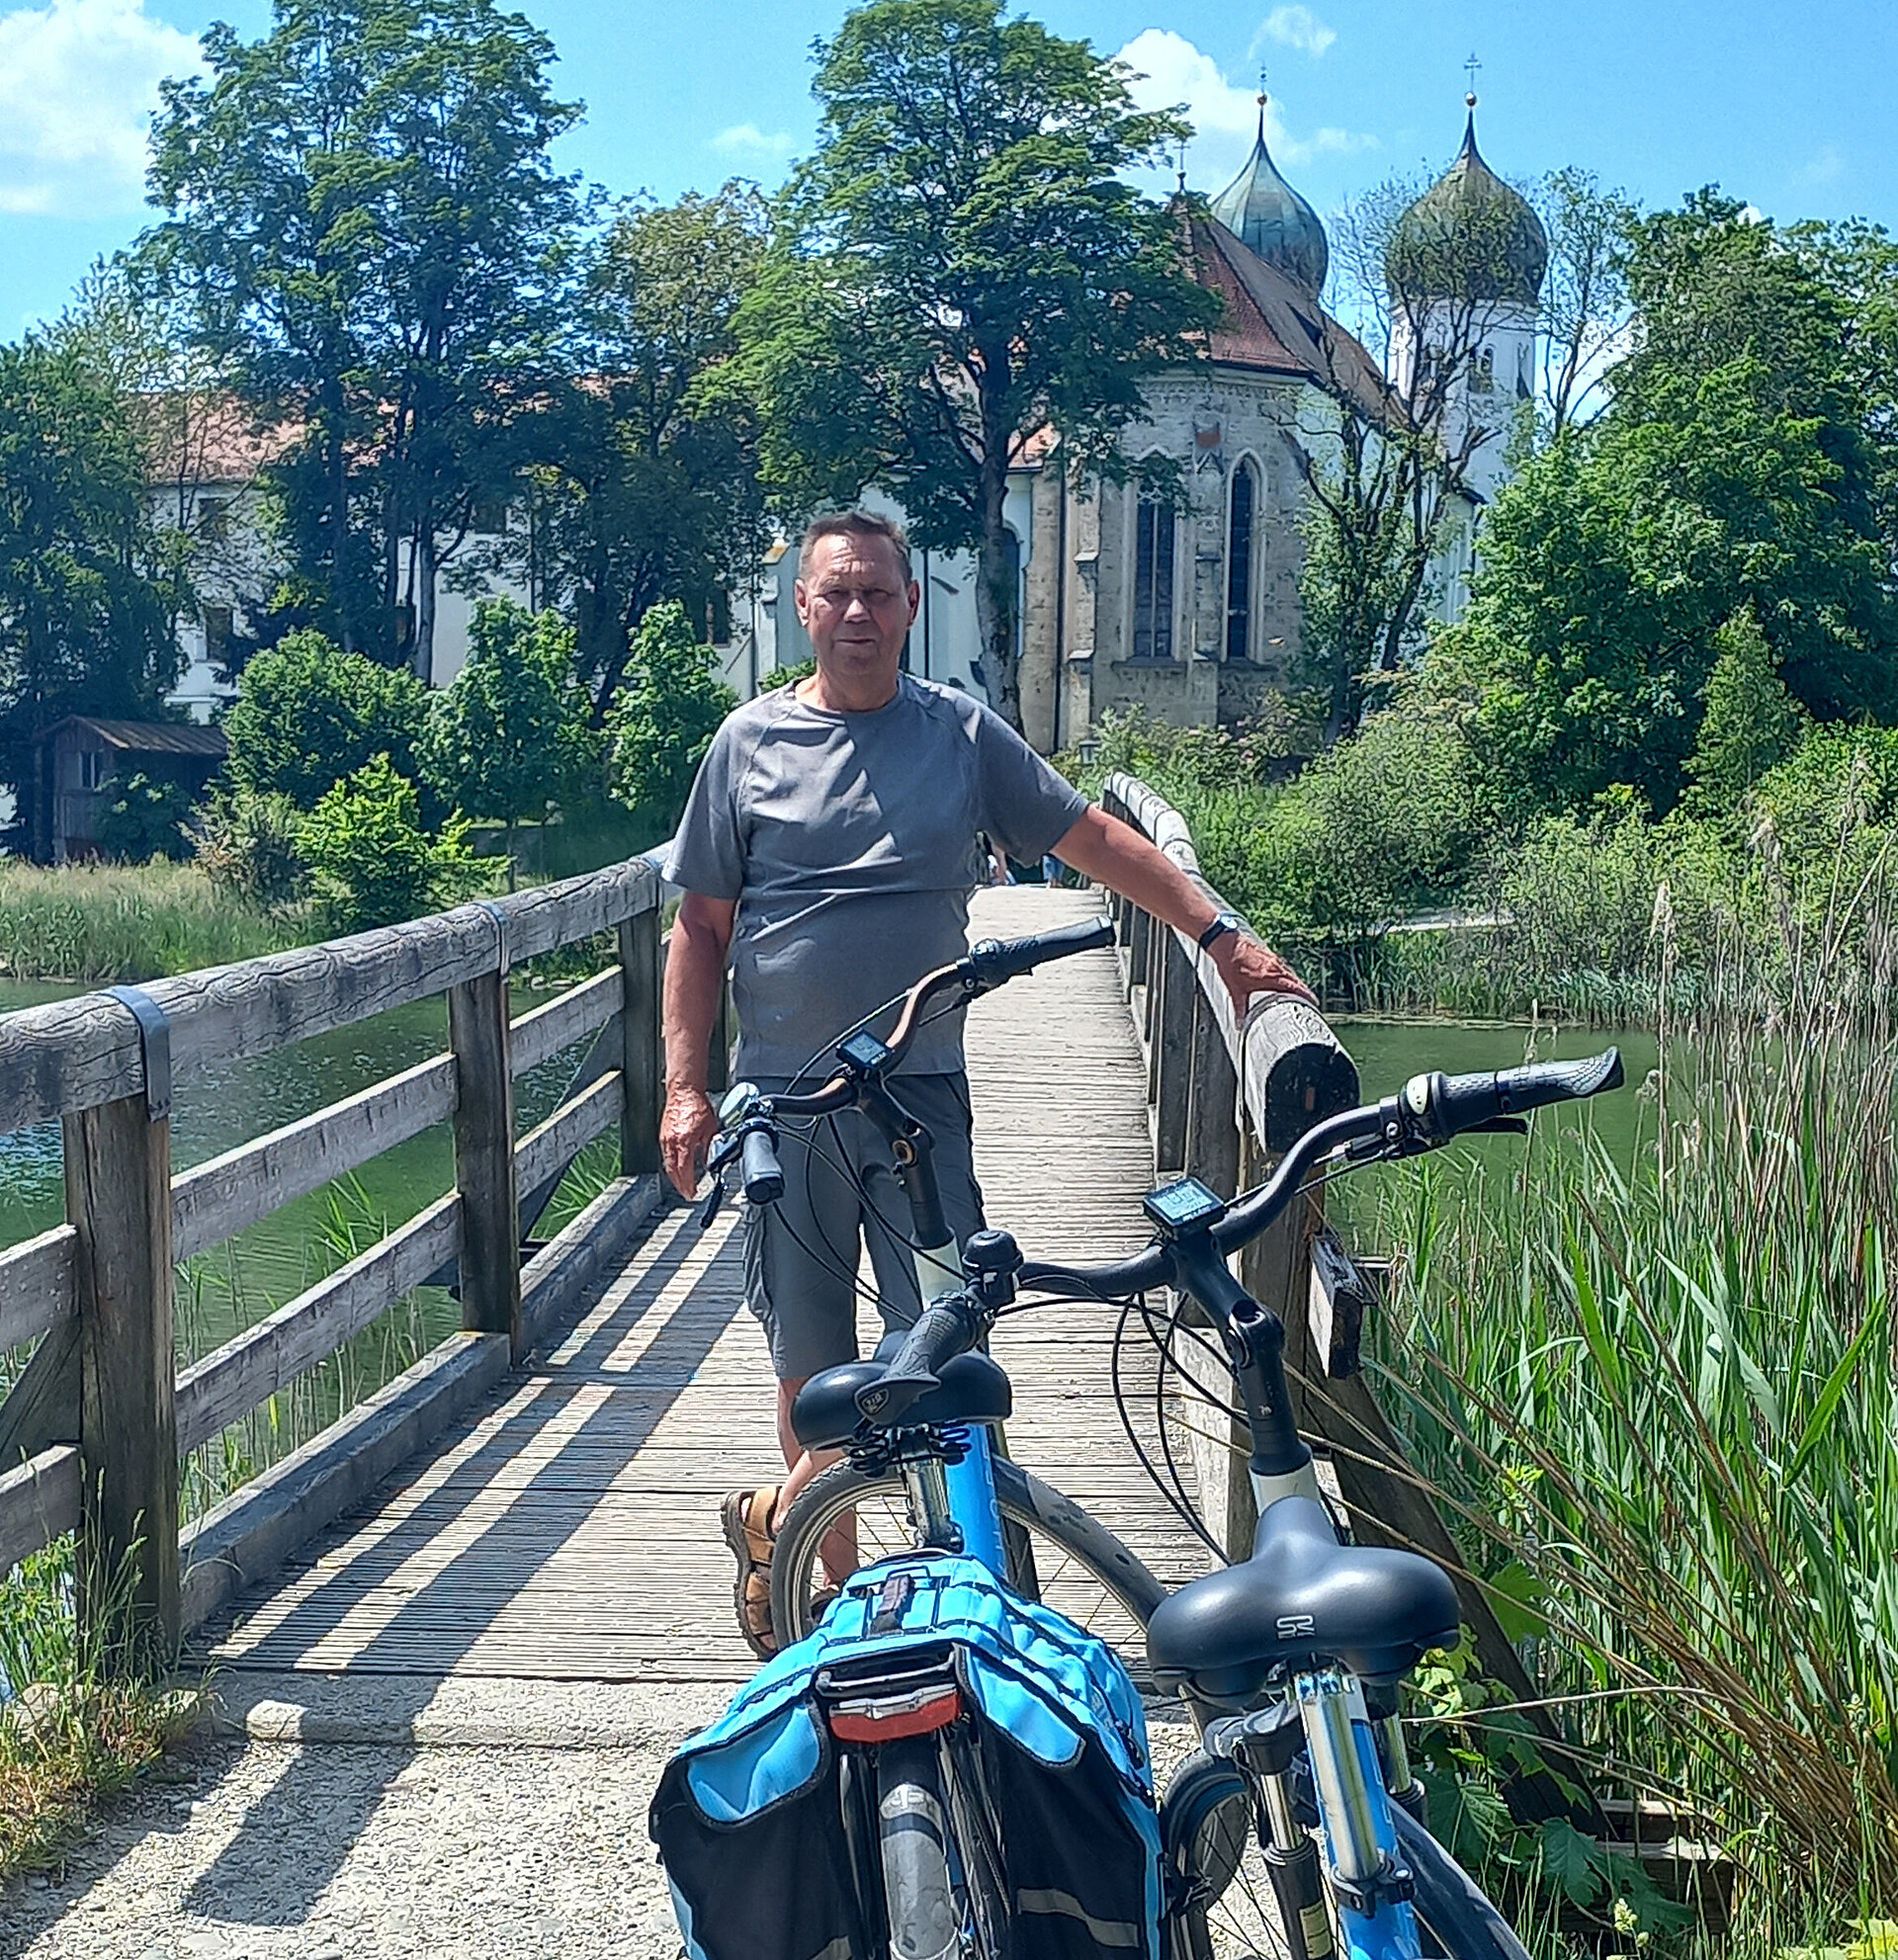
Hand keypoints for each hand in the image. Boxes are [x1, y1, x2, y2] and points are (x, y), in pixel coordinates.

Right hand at [661, 1083, 719, 1199]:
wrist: (684, 1090)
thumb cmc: (696, 1104)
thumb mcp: (711, 1129)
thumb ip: (710, 1147)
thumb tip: (711, 1161)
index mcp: (684, 1141)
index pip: (684, 1170)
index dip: (688, 1185)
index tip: (692, 1192)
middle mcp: (671, 1142)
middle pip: (672, 1171)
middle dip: (680, 1185)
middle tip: (687, 1193)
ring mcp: (665, 1139)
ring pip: (667, 1164)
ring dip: (674, 1176)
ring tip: (682, 1184)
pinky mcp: (663, 1135)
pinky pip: (665, 1155)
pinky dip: (671, 1165)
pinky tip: (677, 1167)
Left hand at [1210, 933, 1318, 1013]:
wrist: (1225, 941)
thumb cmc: (1230, 964)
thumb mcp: (1235, 989)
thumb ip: (1240, 1008)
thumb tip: (1240, 1025)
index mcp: (1272, 976)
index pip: (1297, 988)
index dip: (1307, 997)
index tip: (1315, 1004)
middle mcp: (1277, 967)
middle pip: (1296, 982)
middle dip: (1303, 993)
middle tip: (1309, 1003)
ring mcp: (1273, 959)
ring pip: (1289, 974)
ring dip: (1295, 984)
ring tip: (1297, 995)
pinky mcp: (1268, 955)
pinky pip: (1282, 968)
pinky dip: (1285, 976)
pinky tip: (1281, 981)